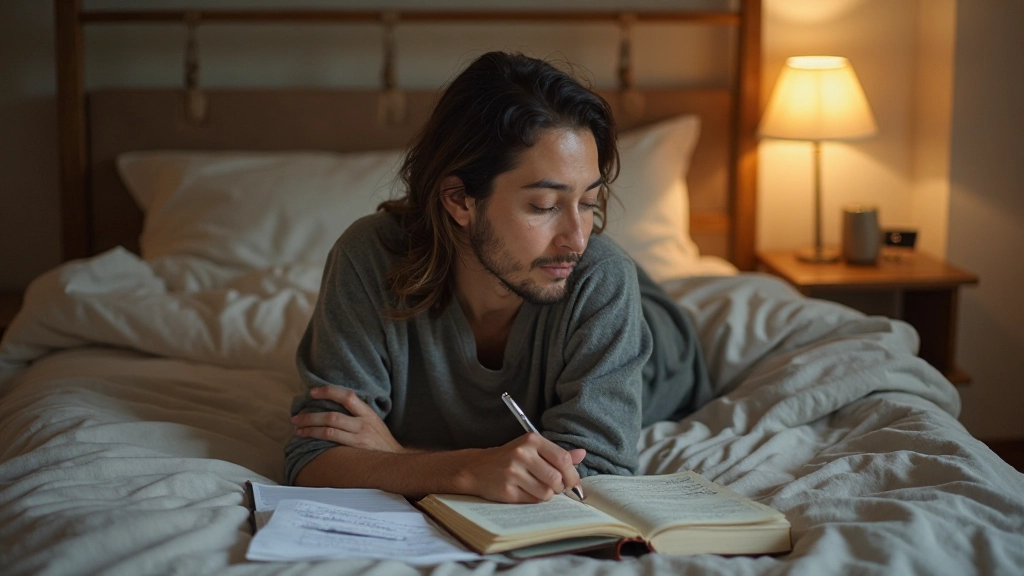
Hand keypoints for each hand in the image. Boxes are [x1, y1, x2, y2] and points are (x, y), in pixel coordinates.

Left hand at [292, 386, 405, 452]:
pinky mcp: (356, 449)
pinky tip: (308, 439)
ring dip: (310, 428)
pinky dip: (318, 438)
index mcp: (368, 413)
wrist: (395, 460)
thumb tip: (334, 405)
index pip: (348, 396)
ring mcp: (360, 437)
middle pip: (332, 415)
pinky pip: (333, 442)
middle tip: (296, 417)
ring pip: (329, 429)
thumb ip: (358, 414)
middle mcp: (364, 424)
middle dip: (310, 415)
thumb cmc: (381, 441)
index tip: (313, 392)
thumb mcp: (374, 422)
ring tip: (298, 429)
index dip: (329, 392)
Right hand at [459, 433, 585, 503]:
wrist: (477, 468)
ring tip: (538, 487)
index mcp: (531, 440)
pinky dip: (534, 499)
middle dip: (560, 487)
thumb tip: (582, 454)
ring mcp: (512, 472)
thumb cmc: (510, 458)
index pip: (562, 458)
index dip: (572, 474)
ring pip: (546, 493)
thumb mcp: (532, 449)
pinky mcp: (506, 489)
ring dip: (547, 494)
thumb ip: (557, 453)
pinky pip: (532, 501)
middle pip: (556, 479)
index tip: (573, 482)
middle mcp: (521, 454)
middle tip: (555, 486)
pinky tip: (525, 491)